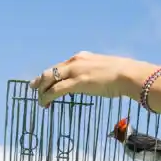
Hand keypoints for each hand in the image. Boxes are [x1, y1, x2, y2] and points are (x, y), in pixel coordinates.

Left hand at [30, 51, 159, 106]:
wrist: (128, 74)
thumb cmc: (123, 74)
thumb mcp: (106, 70)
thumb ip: (96, 74)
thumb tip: (97, 81)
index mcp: (82, 58)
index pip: (61, 65)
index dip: (52, 74)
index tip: (45, 80)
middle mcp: (75, 61)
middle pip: (51, 71)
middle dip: (40, 80)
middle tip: (32, 87)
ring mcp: (75, 71)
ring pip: (50, 79)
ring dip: (43, 91)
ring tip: (40, 101)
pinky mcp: (77, 82)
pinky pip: (56, 89)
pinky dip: (47, 96)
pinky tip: (45, 103)